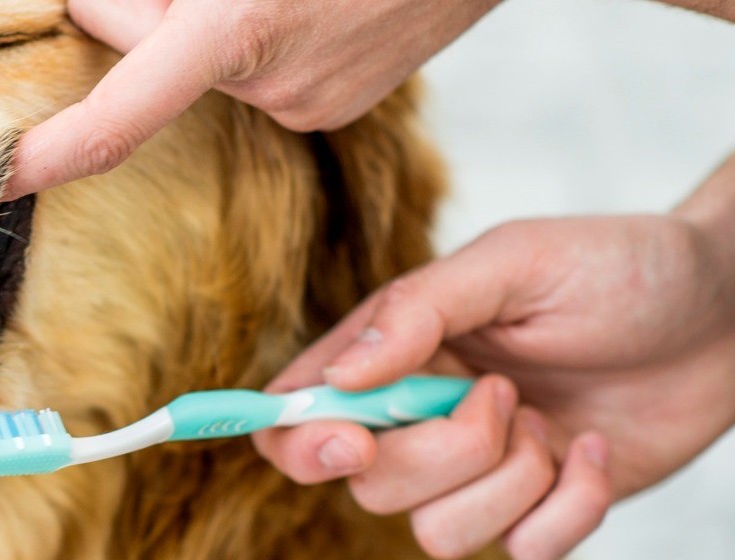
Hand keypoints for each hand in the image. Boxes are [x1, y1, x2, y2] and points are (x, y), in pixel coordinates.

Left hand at [5, 0, 498, 198]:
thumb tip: (88, 8)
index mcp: (243, 29)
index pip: (119, 118)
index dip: (49, 155)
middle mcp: (275, 86)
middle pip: (151, 56)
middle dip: (138, 9)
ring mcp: (312, 104)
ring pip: (205, 66)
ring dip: (203, 21)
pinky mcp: (336, 106)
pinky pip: (254, 74)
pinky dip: (250, 40)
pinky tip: (298, 2)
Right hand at [254, 208, 734, 558]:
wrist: (726, 313)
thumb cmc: (616, 268)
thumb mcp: (513, 262)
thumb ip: (416, 311)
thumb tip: (338, 376)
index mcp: (397, 351)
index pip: (299, 412)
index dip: (297, 441)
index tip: (348, 443)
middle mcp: (423, 415)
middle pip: (368, 485)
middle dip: (442, 452)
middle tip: (504, 394)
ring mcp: (480, 469)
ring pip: (435, 533)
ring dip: (507, 483)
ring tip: (551, 422)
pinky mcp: (539, 508)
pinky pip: (519, 551)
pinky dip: (567, 508)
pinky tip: (591, 449)